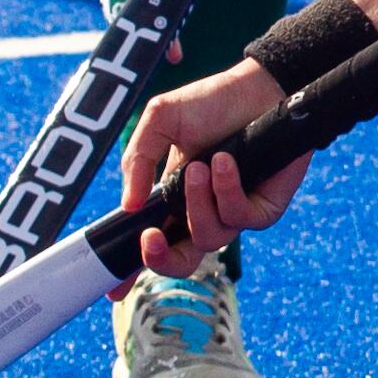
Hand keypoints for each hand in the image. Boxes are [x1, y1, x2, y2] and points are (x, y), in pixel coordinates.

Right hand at [118, 57, 300, 277]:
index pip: (152, 245)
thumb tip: (126, 206)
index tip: (113, 290)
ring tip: (201, 165)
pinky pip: (241, 218)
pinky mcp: (265, 208)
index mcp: (174, 200)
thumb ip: (137, 160)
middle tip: (150, 237)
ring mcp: (234, 213)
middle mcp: (203, 212)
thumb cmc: (211, 103)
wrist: (259, 86)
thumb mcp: (160, 122)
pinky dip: (228, 190)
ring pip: (210, 238)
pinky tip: (225, 163)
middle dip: (161, 259)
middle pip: (181, 263)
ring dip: (198, 203)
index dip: (131, 272)